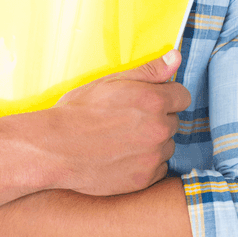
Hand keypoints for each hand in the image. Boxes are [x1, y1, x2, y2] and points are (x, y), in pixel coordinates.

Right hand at [46, 49, 190, 196]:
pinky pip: (157, 168)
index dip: (166, 96)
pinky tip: (122, 157)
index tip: (148, 101)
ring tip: (122, 140)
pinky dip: (145, 164)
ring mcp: (153, 156)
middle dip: (157, 119)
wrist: (55, 148)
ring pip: (166, 146)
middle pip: (174, 122)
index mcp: (154, 101)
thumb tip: (177, 57)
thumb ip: (150, 70)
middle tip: (127, 121)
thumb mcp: (111, 82)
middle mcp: (159, 129)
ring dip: (152, 143)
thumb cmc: (79, 111)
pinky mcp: (144, 179)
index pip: (183, 96)